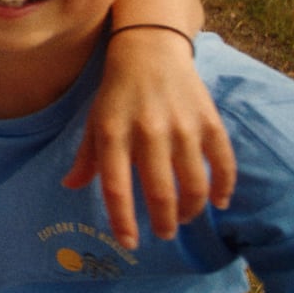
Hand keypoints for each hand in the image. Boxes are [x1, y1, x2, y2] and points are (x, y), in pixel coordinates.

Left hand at [63, 28, 234, 249]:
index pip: (116, 187)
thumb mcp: (94, 121)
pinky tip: (218, 202)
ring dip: (191, 209)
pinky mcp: (208, 120)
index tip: (130, 243)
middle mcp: (147, 131)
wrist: (149, 49)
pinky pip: (223, 162)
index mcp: (113, 133)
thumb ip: (86, 157)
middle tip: (164, 233)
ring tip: (184, 217)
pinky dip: (224, 187)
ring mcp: (181, 126)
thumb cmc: (116, 92)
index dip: (122, 220)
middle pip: (160, 192)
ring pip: (194, 184)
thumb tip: (69, 187)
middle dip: (163, 221)